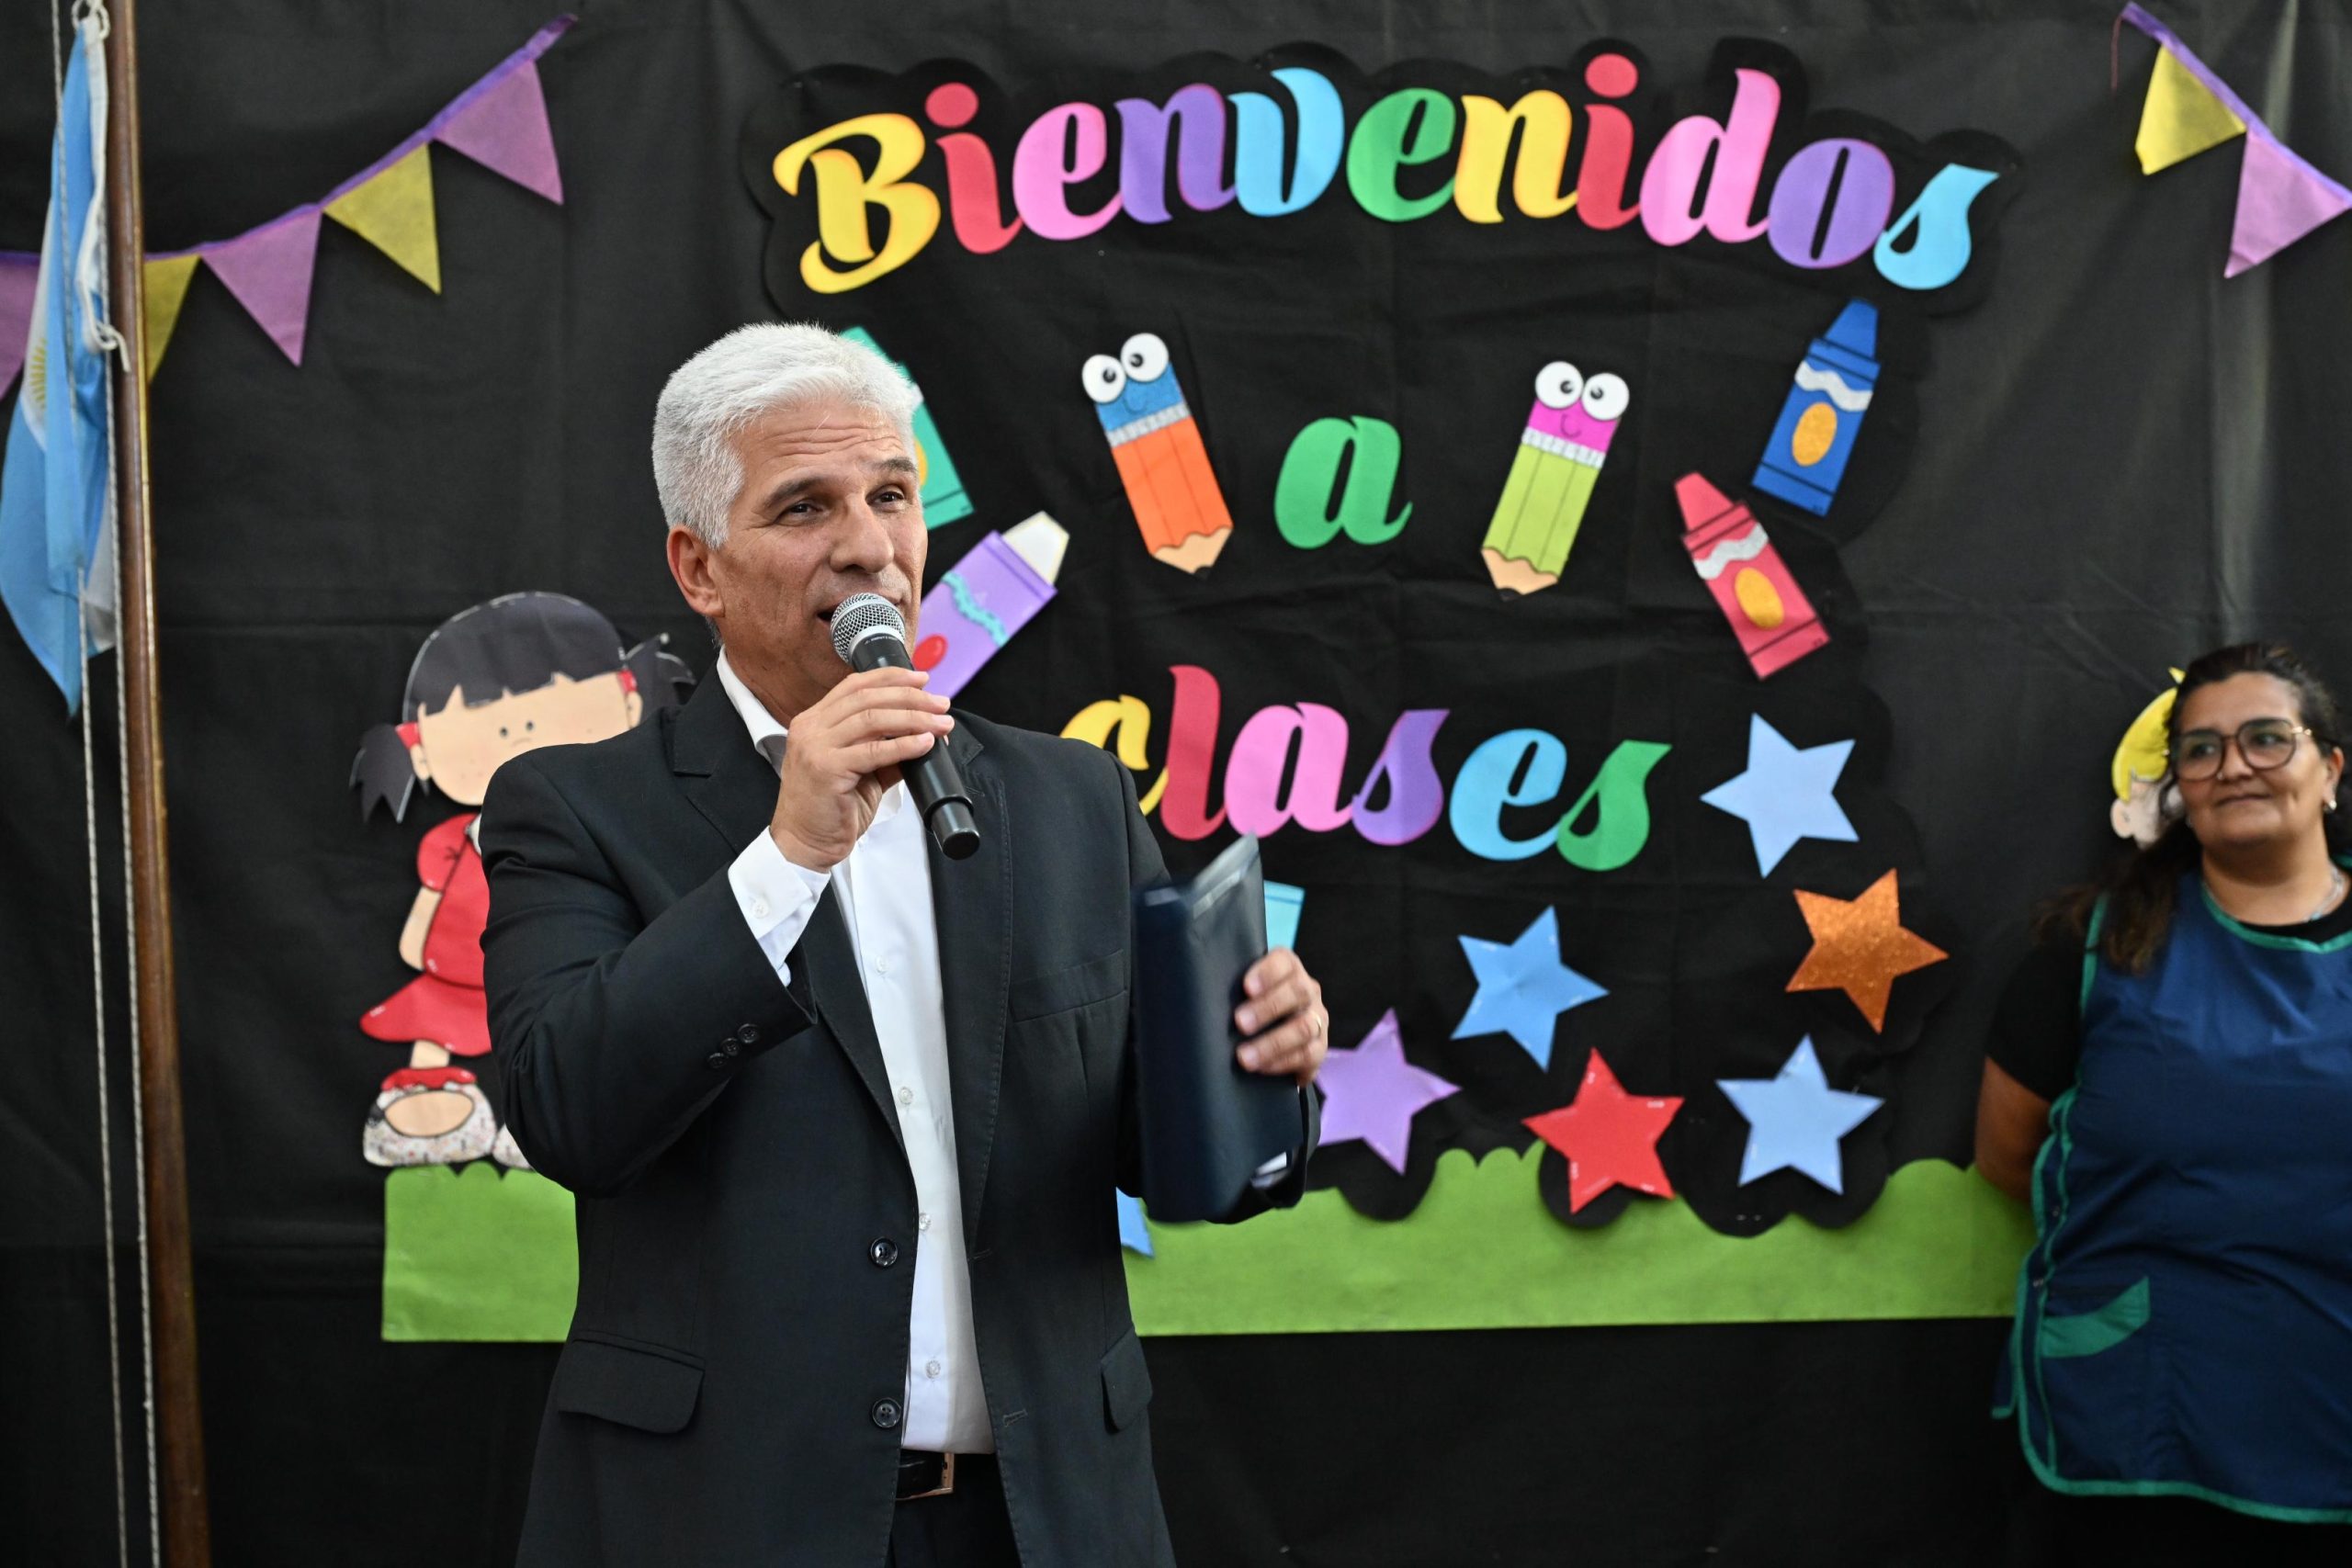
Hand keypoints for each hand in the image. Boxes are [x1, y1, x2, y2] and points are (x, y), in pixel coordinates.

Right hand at [768, 667, 952, 870]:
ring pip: (872, 719)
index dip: (890, 678)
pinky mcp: (826, 769)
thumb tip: (924, 734)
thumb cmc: (830, 809)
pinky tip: (925, 743)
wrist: (804, 844)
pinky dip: (904, 745)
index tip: (921, 679)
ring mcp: (815, 747)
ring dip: (913, 717)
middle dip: (910, 697)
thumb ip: (884, 749)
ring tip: (941, 723)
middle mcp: (810, 728)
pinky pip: (874, 751)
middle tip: (941, 704)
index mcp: (814, 721)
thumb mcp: (859, 770)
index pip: (854, 686)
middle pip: (867, 698)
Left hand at [1233, 948, 1326, 1085]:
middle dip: (1268, 1008)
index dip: (1267, 972)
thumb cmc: (1248, 1009)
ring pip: (1304, 1026)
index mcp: (1288, 969)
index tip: (1246, 987)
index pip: (1284, 962)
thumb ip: (1229, 989)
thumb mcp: (1241, 993)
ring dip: (1273, 1043)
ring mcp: (1317, 1019)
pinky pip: (1308, 1055)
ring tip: (1244, 1057)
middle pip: (1298, 992)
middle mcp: (1308, 991)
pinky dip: (1283, 1062)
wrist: (1273, 1040)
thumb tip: (1198, 995)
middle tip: (1240, 1023)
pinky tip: (1262, 1068)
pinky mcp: (1319, 1048)